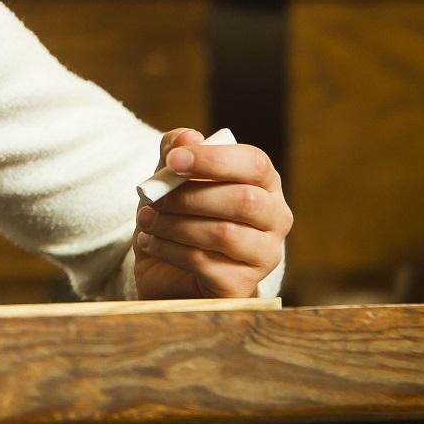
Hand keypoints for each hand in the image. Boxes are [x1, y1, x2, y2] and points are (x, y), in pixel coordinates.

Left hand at [133, 128, 291, 299]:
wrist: (168, 272)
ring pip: (224, 234)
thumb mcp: (170, 179)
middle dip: (190, 196)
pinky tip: (150, 242)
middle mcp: (276, 219)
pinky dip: (169, 249)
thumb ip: (176, 151)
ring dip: (175, 224)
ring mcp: (264, 256)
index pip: (255, 163)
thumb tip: (188, 137)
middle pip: (244, 200)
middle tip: (153, 196)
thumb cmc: (178, 216)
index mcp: (265, 184)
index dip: (213, 159)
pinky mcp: (242, 286)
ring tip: (147, 220)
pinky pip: (205, 263)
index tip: (174, 160)